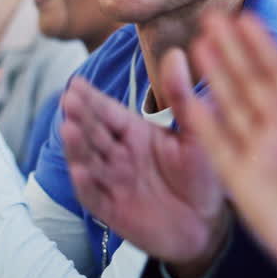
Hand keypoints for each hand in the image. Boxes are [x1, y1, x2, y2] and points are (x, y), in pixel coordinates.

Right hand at [60, 76, 228, 277]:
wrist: (208, 225)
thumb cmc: (202, 176)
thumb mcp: (196, 133)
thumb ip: (182, 97)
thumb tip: (176, 52)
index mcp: (135, 133)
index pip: (108, 112)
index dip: (92, 99)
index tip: (76, 82)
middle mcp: (119, 155)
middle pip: (95, 133)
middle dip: (81, 117)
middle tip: (69, 99)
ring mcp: (113, 183)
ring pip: (90, 161)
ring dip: (77, 146)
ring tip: (68, 128)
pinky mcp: (114, 210)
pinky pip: (96, 196)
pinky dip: (86, 184)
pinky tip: (79, 170)